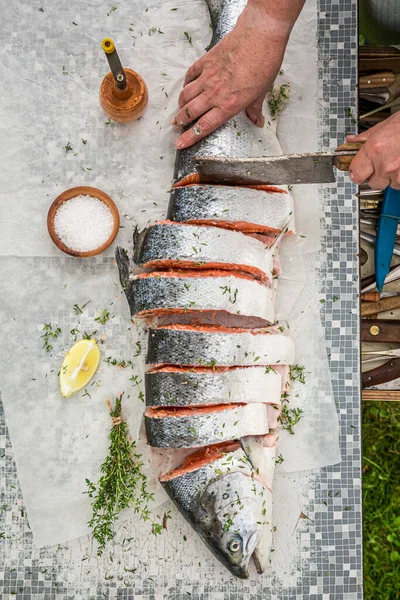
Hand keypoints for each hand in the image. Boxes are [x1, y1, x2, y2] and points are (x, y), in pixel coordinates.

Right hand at [174, 2, 295, 148]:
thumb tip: (257, 121)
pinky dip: (187, 83)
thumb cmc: (264, 64)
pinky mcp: (206, 61)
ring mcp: (208, 77)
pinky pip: (190, 75)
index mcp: (229, 105)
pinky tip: (187, 86)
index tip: (180, 144)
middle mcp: (215, 94)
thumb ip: (254, 109)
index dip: (190, 137)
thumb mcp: (262, 92)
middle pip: (190, 112)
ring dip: (181, 104)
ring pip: (186, 95)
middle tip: (177, 126)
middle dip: (181, 121)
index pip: (204, 126)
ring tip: (179, 110)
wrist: (259, 36)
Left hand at [346, 113, 399, 189]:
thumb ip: (365, 137)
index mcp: (374, 150)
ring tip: (399, 160)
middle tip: (384, 163)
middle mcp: (385, 165)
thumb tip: (352, 141)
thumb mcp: (384, 125)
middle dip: (377, 175)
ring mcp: (399, 174)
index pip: (355, 174)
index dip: (357, 172)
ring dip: (393, 177)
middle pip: (373, 183)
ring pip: (390, 184)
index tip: (359, 171)